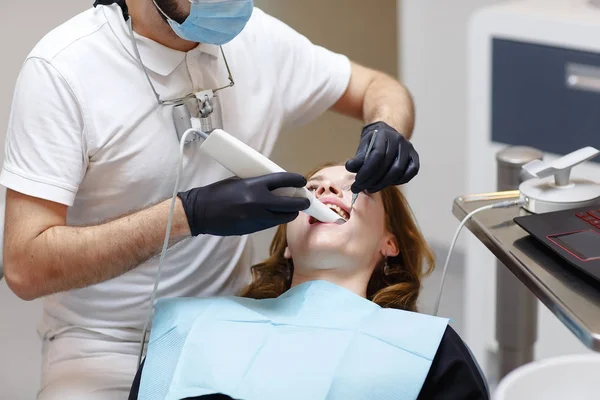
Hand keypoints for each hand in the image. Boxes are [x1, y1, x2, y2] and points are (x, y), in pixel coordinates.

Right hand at [178, 173, 309, 236]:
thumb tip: (275, 184)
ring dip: (291, 212)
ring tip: (293, 208)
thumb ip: (257, 183)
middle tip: (306, 200)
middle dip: (302, 202)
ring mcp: (257, 217)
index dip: (296, 180)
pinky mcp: (253, 229)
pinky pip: (271, 223)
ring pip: (283, 217)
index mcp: (254, 186)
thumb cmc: (217, 193)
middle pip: (290, 203)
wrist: (201, 213)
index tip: (302, 181)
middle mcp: (258, 202)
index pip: (283, 180)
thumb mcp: (239, 181)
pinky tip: (276, 214)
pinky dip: (276, 218)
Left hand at [345, 121, 418, 192]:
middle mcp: (399, 140)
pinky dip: (398, 181)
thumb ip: (358, 157)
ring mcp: (409, 148)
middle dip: (372, 180)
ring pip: (398, 171)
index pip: (377, 155)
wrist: (388, 133)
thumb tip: (350, 167)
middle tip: (360, 187)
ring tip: (370, 188)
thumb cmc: (373, 142)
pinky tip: (387, 184)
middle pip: (387, 165)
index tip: (357, 181)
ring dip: (383, 184)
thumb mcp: (363, 146)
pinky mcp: (415, 157)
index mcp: (384, 134)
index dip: (367, 170)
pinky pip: (410, 173)